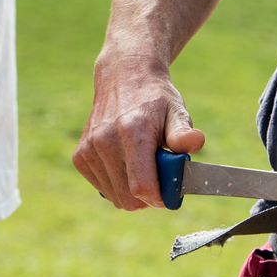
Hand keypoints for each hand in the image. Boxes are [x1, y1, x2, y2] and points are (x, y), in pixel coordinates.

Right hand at [72, 56, 203, 210]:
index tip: (172, 194)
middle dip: (149, 196)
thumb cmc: (156, 99)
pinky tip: (127, 163)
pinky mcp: (80, 157)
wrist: (124, 78)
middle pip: (128, 198)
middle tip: (162, 177)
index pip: (142, 186)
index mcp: (132, 131)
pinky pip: (103, 188)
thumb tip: (196, 142)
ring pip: (115, 197)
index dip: (160, 198)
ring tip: (144, 165)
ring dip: (133, 191)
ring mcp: (89, 149)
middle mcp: (105, 141)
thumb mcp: (177, 111)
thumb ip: (184, 132)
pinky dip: (118, 184)